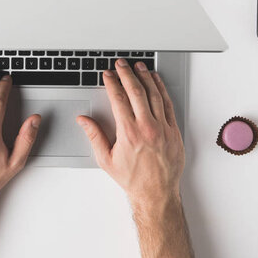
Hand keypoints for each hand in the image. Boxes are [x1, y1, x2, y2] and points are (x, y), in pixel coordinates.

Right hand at [77, 59, 184, 207]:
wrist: (156, 193)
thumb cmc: (132, 178)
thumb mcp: (106, 159)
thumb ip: (94, 136)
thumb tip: (83, 120)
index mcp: (128, 133)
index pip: (118, 99)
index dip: (112, 83)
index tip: (107, 74)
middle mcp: (147, 127)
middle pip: (136, 91)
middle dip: (127, 74)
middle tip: (121, 64)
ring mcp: (163, 128)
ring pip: (154, 94)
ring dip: (145, 77)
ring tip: (138, 66)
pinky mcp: (174, 131)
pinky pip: (168, 104)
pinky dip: (161, 90)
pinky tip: (156, 81)